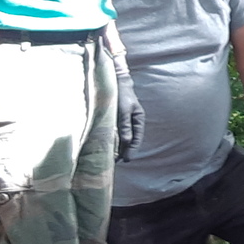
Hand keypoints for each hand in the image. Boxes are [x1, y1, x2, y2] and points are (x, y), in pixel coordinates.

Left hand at [104, 26, 142, 160]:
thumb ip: (124, 126)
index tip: (126, 160)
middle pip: (129, 139)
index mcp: (138, 119)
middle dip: (124, 151)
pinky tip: (106, 145)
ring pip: (122, 136)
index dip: (131, 150)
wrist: (113, 80)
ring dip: (117, 146)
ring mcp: (123, 120)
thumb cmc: (120, 93)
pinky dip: (112, 139)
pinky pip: (115, 131)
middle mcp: (131, 121)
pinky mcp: (114, 118)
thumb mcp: (123, 110)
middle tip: (116, 163)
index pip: (136, 138)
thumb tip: (126, 142)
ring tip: (111, 157)